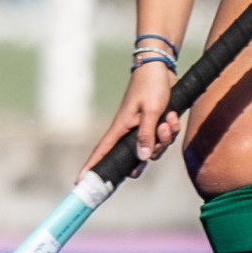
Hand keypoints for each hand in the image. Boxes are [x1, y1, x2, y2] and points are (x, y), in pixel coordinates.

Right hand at [79, 63, 181, 180]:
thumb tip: (142, 159)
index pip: (102, 151)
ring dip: (165, 138)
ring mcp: (141, 130)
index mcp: (120, 128)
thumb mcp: (151, 111)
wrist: (161, 69)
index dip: (90, 167)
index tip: (79, 183)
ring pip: (154, 151)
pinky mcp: (154, 127)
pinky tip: (172, 116)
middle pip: (135, 159)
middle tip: (159, 137)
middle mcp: (129, 132)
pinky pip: (163, 140)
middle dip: (151, 154)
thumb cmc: (151, 86)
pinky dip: (171, 130)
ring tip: (168, 120)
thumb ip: (147, 135)